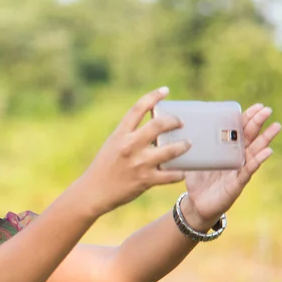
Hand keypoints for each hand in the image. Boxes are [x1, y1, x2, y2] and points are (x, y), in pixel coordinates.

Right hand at [79, 87, 191, 215]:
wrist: (93, 191)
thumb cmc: (103, 167)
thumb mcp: (112, 145)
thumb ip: (129, 135)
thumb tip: (153, 129)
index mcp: (120, 134)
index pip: (138, 108)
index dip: (153, 96)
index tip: (165, 90)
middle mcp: (130, 146)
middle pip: (158, 125)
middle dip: (174, 121)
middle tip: (181, 123)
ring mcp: (139, 163)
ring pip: (170, 150)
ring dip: (183, 146)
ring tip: (188, 144)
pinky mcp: (146, 180)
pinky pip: (170, 175)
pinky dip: (179, 173)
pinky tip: (182, 171)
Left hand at [182, 104, 281, 228]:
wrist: (196, 204)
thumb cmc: (197, 180)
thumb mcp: (195, 159)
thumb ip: (194, 145)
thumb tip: (183, 127)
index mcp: (227, 150)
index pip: (239, 131)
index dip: (247, 118)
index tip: (257, 106)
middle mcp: (236, 158)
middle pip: (250, 138)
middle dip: (258, 123)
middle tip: (267, 110)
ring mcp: (238, 170)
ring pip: (254, 152)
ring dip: (265, 139)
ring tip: (276, 126)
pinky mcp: (237, 183)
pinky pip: (249, 170)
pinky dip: (258, 161)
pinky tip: (268, 151)